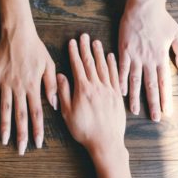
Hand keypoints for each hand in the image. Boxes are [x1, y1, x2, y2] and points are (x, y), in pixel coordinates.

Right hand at [0, 20, 56, 154]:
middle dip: (22, 134)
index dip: (37, 129)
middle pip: (21, 115)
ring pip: (5, 109)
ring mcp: (5, 83)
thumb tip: (54, 104)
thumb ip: (51, 85)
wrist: (17, 33)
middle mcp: (19, 87)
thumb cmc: (35, 48)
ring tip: (5, 140)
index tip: (38, 143)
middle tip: (21, 149)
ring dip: (5, 126)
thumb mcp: (49, 64)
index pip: (36, 113)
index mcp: (33, 86)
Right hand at [57, 34, 130, 177]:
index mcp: (83, 89)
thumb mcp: (67, 113)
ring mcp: (109, 90)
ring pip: (103, 67)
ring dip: (99, 53)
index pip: (77, 66)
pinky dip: (113, 65)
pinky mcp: (117, 96)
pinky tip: (111, 57)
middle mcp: (97, 86)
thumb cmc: (84, 130)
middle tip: (84, 36)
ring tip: (96, 42)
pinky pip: (115, 76)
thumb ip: (63, 93)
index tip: (72, 42)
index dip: (74, 53)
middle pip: (90, 63)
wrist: (106, 142)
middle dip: (86, 48)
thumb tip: (60, 76)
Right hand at [118, 4, 177, 120]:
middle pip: (150, 86)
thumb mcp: (177, 35)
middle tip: (154, 118)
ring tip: (134, 111)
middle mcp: (148, 60)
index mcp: (161, 57)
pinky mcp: (124, 51)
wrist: (143, 8)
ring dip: (135, 97)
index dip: (166, 98)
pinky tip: (120, 92)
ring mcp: (135, 56)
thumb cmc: (161, 20)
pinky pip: (122, 69)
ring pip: (135, 81)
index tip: (167, 112)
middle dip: (153, 103)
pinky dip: (121, 81)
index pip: (164, 82)